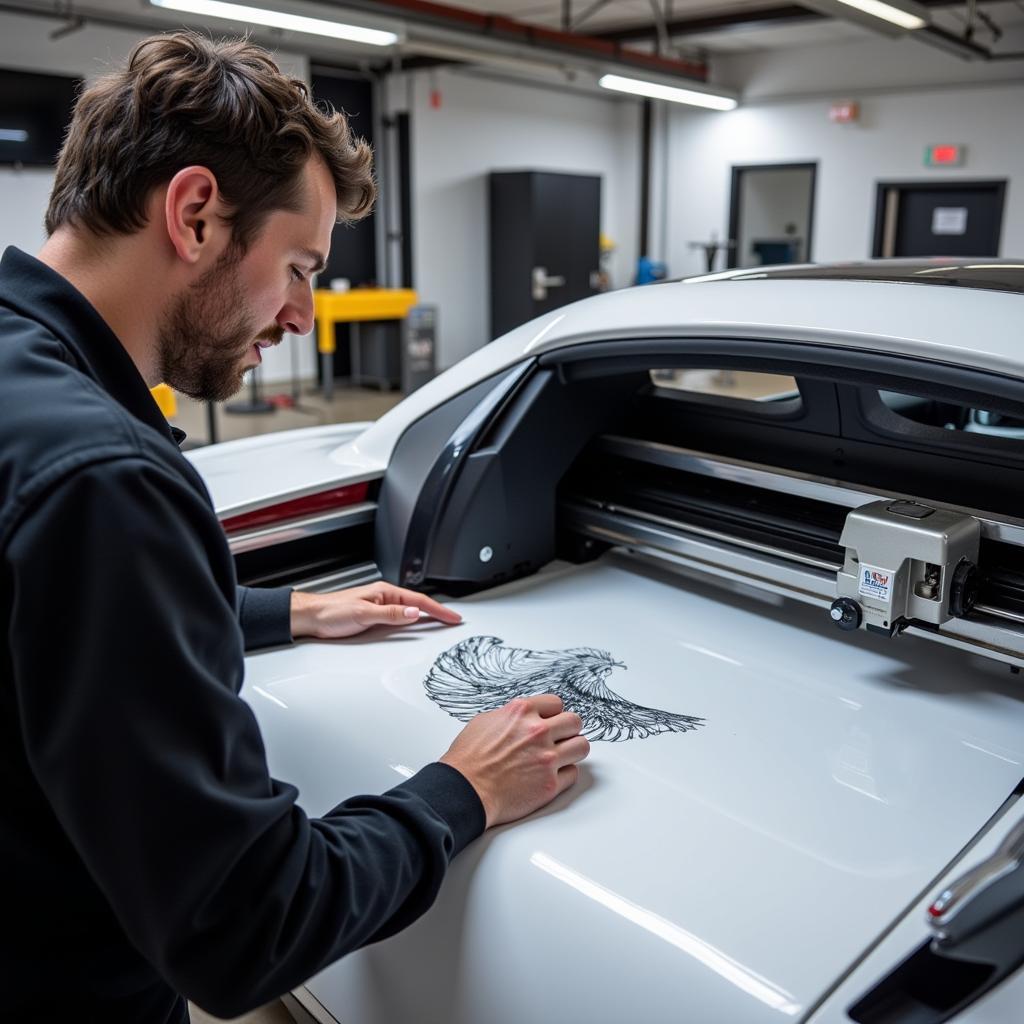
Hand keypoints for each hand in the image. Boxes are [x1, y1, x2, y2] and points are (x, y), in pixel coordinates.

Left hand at [290, 582, 461, 639]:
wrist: (311, 616)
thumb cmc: (331, 611)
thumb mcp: (364, 613)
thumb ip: (391, 614)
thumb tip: (413, 614)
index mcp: (384, 592)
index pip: (418, 601)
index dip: (438, 609)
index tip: (452, 617)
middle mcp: (384, 597)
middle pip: (417, 604)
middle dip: (437, 611)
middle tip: (453, 619)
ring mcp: (379, 606)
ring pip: (409, 611)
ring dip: (426, 616)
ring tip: (441, 621)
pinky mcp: (374, 616)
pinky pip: (399, 618)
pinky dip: (412, 621)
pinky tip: (415, 625)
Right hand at [440, 695, 590, 827]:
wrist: (464, 791)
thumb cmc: (468, 759)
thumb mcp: (485, 721)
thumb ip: (511, 716)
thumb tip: (524, 718)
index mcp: (522, 711)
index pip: (556, 703)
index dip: (552, 714)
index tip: (550, 722)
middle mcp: (538, 731)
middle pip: (575, 722)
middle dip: (568, 730)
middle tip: (560, 739)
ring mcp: (547, 758)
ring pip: (581, 747)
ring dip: (572, 751)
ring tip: (561, 756)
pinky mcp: (551, 784)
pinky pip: (573, 774)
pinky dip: (564, 775)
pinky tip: (550, 776)